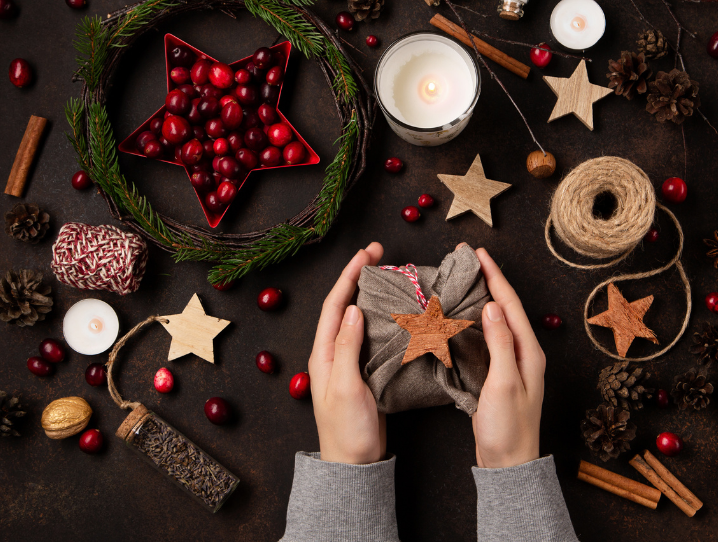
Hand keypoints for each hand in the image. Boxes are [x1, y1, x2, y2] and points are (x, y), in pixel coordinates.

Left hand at [309, 242, 386, 463]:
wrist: (354, 464)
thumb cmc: (347, 431)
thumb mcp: (346, 387)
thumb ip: (346, 348)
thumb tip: (351, 309)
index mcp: (323, 353)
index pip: (334, 304)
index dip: (349, 275)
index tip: (367, 253)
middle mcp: (332, 352)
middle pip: (344, 304)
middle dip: (359, 276)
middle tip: (379, 252)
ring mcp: (347, 361)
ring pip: (357, 316)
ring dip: (370, 293)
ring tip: (388, 273)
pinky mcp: (362, 370)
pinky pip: (369, 333)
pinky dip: (380, 315)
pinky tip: (394, 310)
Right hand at [472, 247, 545, 467]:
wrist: (509, 464)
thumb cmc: (508, 427)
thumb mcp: (503, 383)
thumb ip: (500, 343)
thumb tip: (492, 307)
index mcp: (529, 352)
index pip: (510, 305)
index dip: (495, 277)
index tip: (479, 254)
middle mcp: (524, 353)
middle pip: (505, 308)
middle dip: (488, 281)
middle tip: (468, 260)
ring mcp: (512, 363)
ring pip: (496, 321)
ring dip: (482, 298)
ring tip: (465, 280)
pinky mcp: (498, 373)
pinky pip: (487, 338)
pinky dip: (475, 321)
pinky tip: (463, 317)